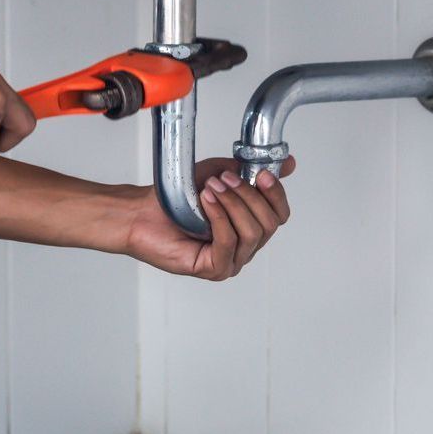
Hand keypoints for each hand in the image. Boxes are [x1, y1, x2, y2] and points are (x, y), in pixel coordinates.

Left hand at [125, 156, 295, 279]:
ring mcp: (231, 261)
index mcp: (251, 225)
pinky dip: (219, 217)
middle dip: (249, 196)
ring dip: (233, 204)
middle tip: (226, 179)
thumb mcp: (221, 174)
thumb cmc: (179, 197)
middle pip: (269, 224)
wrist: (144, 211)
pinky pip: (228, 243)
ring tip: (211, 187)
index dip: (276, 194)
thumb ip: (252, 170)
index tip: (263, 174)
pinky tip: (206, 201)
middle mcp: (245, 246)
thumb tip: (289, 164)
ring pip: (251, 233)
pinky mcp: (214, 269)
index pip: (280, 215)